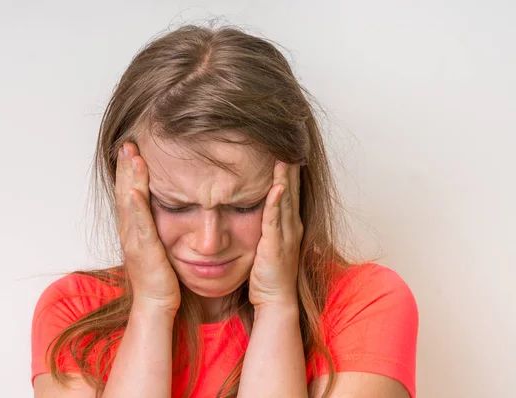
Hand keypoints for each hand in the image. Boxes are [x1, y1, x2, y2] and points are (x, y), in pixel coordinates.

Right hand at [115, 142, 180, 314]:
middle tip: (128, 141)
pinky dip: (136, 208)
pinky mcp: (144, 252)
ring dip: (129, 179)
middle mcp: (130, 231)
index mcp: (135, 228)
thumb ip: (160, 225)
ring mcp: (134, 241)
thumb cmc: (162, 276)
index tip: (132, 148)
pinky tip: (136, 192)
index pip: (130, 192)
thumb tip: (170, 207)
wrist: (157, 304)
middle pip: (125, 191)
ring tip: (131, 155)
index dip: (129, 170)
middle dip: (126, 166)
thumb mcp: (161, 244)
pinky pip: (139, 226)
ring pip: (129, 203)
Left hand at [249, 161, 302, 308]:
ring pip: (287, 200)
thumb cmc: (268, 274)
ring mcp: (287, 235)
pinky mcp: (277, 246)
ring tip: (283, 154)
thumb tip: (254, 207)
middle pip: (292, 189)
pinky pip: (275, 220)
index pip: (290, 190)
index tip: (284, 147)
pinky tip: (276, 187)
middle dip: (289, 164)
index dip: (288, 169)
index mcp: (290, 224)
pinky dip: (276, 203)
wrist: (276, 301)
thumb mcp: (267, 243)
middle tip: (288, 140)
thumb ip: (264, 224)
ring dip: (285, 177)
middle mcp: (292, 226)